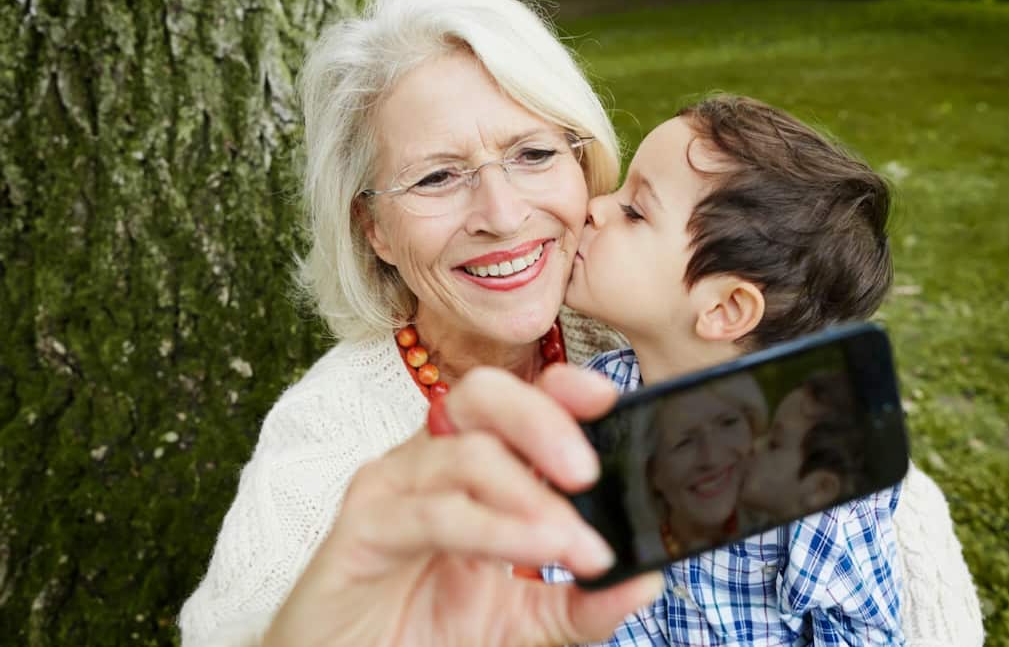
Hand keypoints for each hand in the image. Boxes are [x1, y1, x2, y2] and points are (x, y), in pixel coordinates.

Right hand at [263, 364, 663, 646]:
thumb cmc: (422, 634)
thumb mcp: (520, 623)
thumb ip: (579, 603)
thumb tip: (647, 580)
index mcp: (467, 468)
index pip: (515, 401)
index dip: (559, 387)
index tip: (609, 398)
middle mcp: (428, 463)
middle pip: (483, 397)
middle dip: (543, 420)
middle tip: (588, 473)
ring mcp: (391, 489)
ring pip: (464, 454)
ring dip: (530, 496)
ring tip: (578, 545)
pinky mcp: (361, 528)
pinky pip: (435, 512)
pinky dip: (493, 528)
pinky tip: (534, 550)